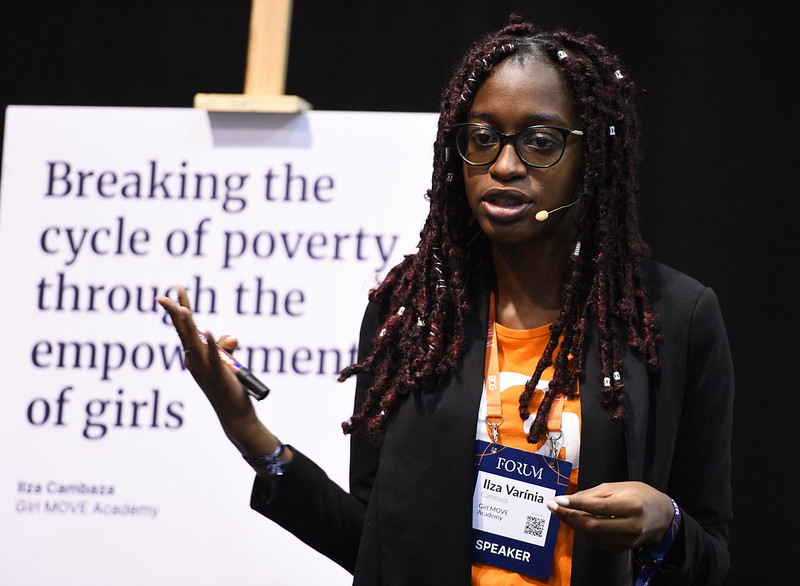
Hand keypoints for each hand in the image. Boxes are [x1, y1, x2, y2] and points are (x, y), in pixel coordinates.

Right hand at [156, 287, 279, 457]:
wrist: (234, 414)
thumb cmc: (228, 388)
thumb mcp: (225, 362)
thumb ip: (224, 346)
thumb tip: (230, 338)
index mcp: (194, 356)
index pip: (185, 328)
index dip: (181, 308)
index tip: (177, 290)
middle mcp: (194, 361)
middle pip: (184, 332)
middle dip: (175, 313)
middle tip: (162, 296)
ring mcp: (205, 369)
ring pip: (194, 343)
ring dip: (188, 325)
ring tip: (183, 309)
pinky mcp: (219, 376)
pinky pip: (214, 357)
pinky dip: (211, 344)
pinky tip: (207, 330)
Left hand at [546, 481, 673, 551]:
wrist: (661, 516)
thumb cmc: (639, 496)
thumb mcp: (617, 487)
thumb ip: (592, 494)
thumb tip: (568, 499)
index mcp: (632, 506)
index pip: (597, 507)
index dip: (574, 504)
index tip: (556, 500)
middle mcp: (631, 526)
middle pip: (592, 526)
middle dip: (568, 516)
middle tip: (552, 506)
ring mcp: (626, 541)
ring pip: (591, 536)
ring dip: (572, 524)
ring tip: (560, 511)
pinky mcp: (621, 548)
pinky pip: (595, 541)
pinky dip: (582, 530)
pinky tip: (574, 520)